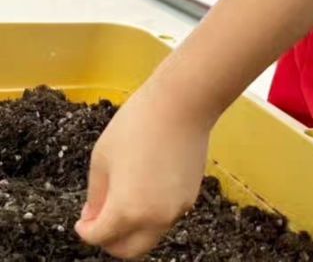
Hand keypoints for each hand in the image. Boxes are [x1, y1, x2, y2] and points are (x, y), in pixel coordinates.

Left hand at [75, 74, 211, 258]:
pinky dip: (152, 213)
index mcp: (126, 210)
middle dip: (110, 241)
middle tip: (101, 221)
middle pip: (128, 250)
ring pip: (149, 235)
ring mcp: (175, 209)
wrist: (182, 104)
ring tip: (124, 198)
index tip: (82, 220)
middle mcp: (154, 218)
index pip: (99, 237)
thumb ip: (96, 194)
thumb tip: (94, 215)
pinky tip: (146, 185)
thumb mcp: (102, 157)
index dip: (86, 230)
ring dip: (133, 228)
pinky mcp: (191, 196)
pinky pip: (166, 217)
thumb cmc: (138, 124)